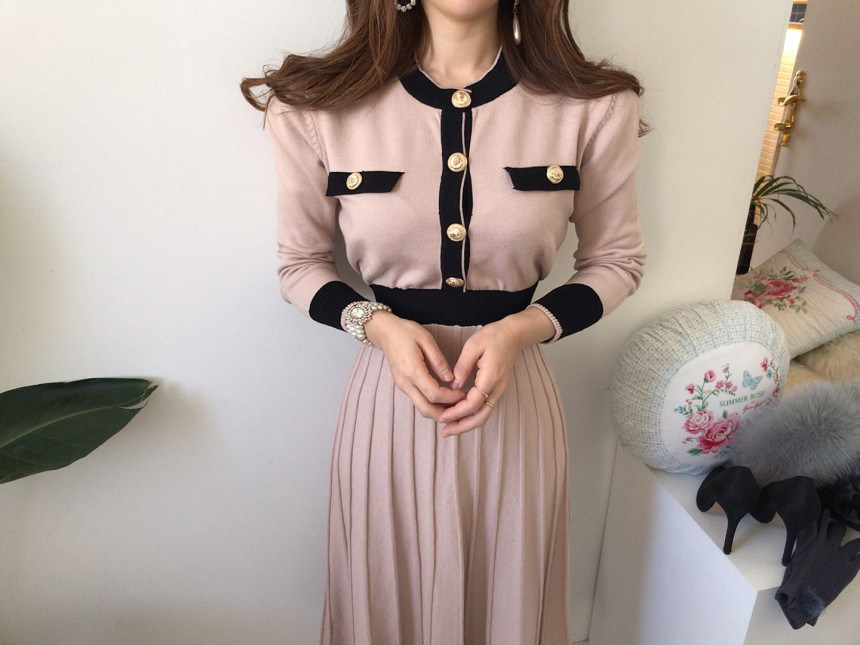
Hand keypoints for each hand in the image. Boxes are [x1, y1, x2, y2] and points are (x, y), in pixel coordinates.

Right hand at [364, 311, 465, 420]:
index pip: (434, 395)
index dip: (450, 398)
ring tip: (455, 405)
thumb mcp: (426, 340)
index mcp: (412, 371)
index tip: (464, 394)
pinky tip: (443, 400)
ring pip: (421, 408)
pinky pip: (418, 401)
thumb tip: (450, 378)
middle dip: (445, 414)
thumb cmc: (405, 332)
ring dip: (438, 411)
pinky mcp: (402, 385)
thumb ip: (438, 360)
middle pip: (426, 409)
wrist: (385, 331)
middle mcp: (405, 383)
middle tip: (461, 408)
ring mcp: (402, 386)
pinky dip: (431, 405)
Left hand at [438, 307, 554, 436]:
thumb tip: (453, 386)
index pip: (473, 403)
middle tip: (445, 432)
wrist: (514, 334)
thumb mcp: (473, 346)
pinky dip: (472, 415)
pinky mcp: (498, 389)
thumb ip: (462, 367)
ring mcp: (499, 390)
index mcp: (490, 377)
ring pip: (484, 415)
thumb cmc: (493, 336)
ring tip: (450, 428)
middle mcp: (497, 388)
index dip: (457, 413)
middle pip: (481, 417)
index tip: (442, 416)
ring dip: (467, 424)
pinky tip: (459, 416)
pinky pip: (485, 408)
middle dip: (462, 426)